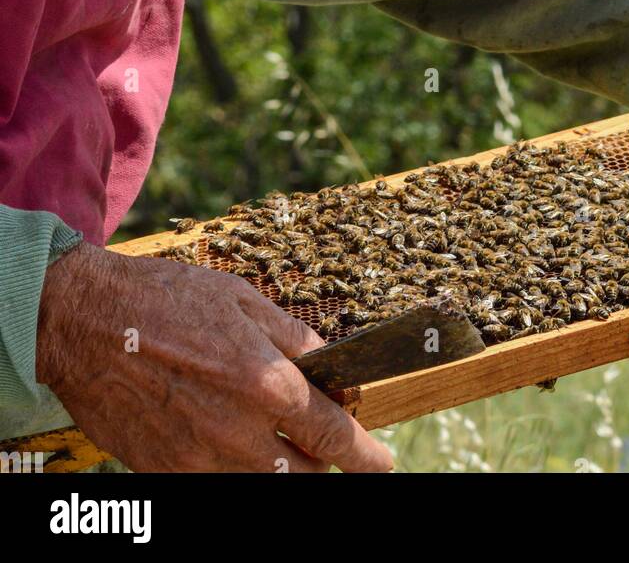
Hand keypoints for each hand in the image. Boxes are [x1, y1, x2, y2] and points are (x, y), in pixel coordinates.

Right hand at [36, 241, 392, 473]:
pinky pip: (216, 486)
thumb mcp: (241, 300)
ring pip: (263, 488)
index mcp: (264, 383)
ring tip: (276, 442)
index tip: (382, 462)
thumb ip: (293, 338)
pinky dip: (233, 472)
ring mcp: (199, 461)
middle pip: (305, 476)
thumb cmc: (164, 301)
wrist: (85, 324)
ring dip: (280, 471)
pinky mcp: (166, 474)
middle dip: (323, 463)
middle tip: (325, 443)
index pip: (333, 436)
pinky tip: (226, 442)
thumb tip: (329, 364)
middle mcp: (238, 432)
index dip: (366, 455)